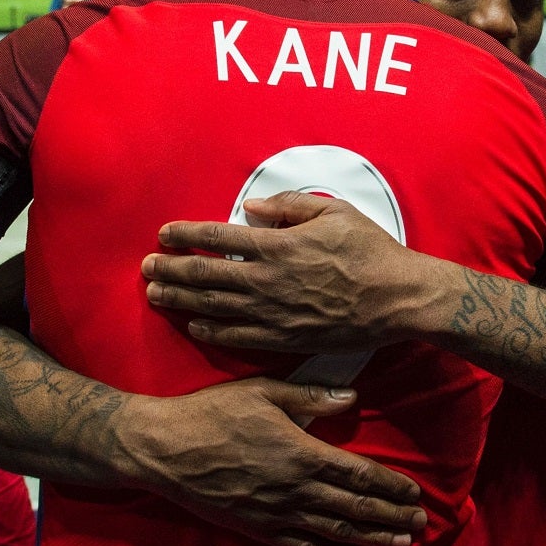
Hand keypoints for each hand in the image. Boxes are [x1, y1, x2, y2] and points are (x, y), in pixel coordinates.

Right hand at [117, 376, 430, 545]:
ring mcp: (276, 513)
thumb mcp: (262, 392)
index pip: (358, 473)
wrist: (163, 449)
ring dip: (370, 537)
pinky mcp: (256, 529)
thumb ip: (310, 397)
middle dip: (390, 515)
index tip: (415, 495)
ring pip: (334, 530)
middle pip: (354, 506)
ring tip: (399, 543)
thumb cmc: (212, 413)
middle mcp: (295, 488)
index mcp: (301, 452)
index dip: (389, 486)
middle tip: (420, 525)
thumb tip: (353, 398)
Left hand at [142, 194, 438, 354]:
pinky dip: (213, 332)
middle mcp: (269, 281)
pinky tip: (195, 327)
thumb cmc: (369, 250)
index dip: (186, 235)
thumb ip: (289, 206)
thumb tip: (252, 208)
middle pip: (206, 275)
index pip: (218, 238)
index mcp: (278, 246)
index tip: (164, 233)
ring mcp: (275, 313)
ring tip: (155, 296)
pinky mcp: (286, 338)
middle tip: (146, 268)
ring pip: (215, 308)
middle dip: (171, 270)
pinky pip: (239, 337)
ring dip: (181, 301)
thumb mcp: (333, 212)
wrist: (398, 298)